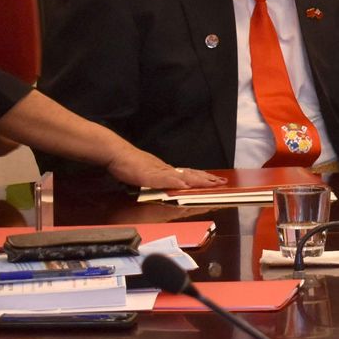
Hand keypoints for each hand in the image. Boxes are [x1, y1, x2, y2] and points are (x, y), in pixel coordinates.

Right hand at [106, 147, 224, 190]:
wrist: (116, 153)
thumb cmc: (129, 164)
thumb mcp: (147, 175)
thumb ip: (159, 179)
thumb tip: (172, 186)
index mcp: (166, 170)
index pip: (189, 174)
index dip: (202, 178)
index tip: (216, 181)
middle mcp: (166, 170)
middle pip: (190, 175)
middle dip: (207, 180)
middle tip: (222, 183)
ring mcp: (158, 171)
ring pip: (181, 177)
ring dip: (197, 181)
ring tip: (211, 184)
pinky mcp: (148, 174)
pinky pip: (164, 179)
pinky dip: (175, 182)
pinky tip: (184, 185)